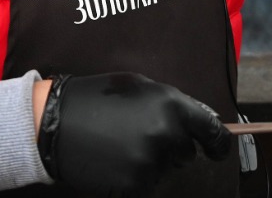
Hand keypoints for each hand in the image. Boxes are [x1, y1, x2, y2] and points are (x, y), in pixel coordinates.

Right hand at [37, 72, 230, 193]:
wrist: (52, 123)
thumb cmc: (95, 98)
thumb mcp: (138, 86)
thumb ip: (173, 102)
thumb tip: (203, 120)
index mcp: (171, 105)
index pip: (213, 131)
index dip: (219, 143)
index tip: (217, 150)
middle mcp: (166, 135)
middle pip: (186, 152)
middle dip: (170, 145)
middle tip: (137, 133)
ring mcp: (150, 163)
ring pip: (165, 170)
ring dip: (151, 162)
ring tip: (120, 145)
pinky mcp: (134, 186)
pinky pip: (147, 186)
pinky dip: (135, 178)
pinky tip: (114, 161)